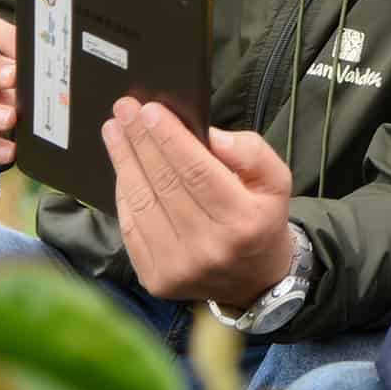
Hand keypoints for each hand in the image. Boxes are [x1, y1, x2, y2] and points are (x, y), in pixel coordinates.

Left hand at [102, 97, 294, 307]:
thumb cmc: (261, 218)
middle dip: (140, 141)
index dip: (169, 137)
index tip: (149, 109)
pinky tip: (122, 167)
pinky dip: (123, 193)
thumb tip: (210, 136)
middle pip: (164, 183)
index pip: (197, 171)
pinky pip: (131, 227)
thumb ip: (250, 152)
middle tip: (124, 109)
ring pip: (142, 203)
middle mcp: (210, 248)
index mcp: (244, 221)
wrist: (254, 279)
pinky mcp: (156, 278)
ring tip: (114, 131)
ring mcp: (179, 268)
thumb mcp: (276, 180)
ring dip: (124, 162)